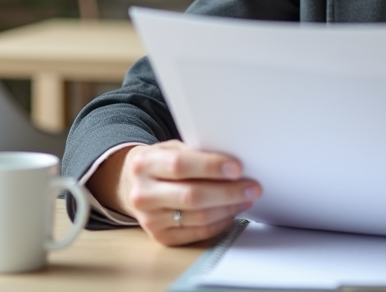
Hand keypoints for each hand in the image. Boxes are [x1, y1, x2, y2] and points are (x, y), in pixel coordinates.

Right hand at [87, 141, 261, 246]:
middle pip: (192, 196)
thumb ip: (196, 153)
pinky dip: (220, 222)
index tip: (237, 168)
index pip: (180, 165)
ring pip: (198, 217)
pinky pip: (198, 232)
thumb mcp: (171, 148)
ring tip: (246, 198)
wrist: (133, 185)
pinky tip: (232, 212)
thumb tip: (233, 162)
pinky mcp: (160, 237)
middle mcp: (143, 194)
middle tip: (252, 187)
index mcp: (145, 164)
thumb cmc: (161, 163)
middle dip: (228, 192)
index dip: (211, 167)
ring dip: (229, 208)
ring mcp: (149, 219)